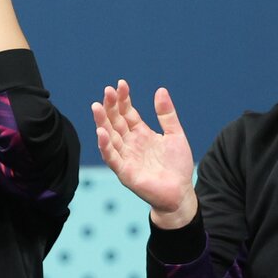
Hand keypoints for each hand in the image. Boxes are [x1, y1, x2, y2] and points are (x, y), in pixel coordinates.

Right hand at [92, 80, 198, 227]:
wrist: (180, 193)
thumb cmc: (178, 166)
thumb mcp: (175, 135)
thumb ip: (166, 114)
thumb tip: (160, 89)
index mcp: (141, 133)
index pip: (127, 113)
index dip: (123, 99)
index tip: (121, 84)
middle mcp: (130, 143)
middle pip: (116, 121)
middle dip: (110, 106)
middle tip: (107, 90)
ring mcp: (126, 157)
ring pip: (110, 136)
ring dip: (102, 122)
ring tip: (97, 106)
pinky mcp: (125, 172)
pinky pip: (112, 157)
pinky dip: (105, 146)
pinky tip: (101, 132)